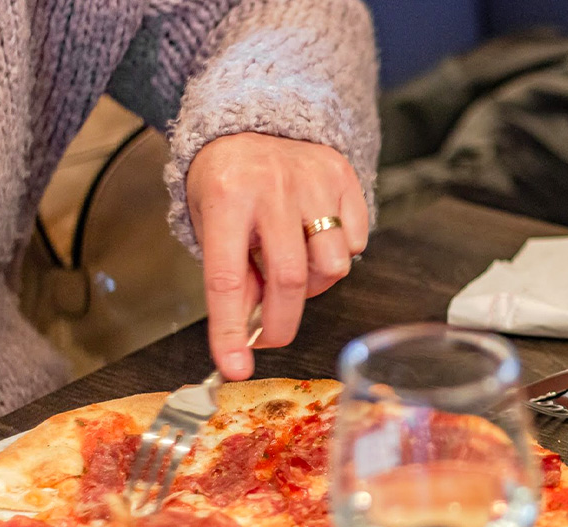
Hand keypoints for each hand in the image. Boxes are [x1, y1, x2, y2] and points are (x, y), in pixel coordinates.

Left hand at [186, 133, 368, 378]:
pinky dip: (339, 253)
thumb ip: (233, 273)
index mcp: (226, 197)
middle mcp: (273, 187)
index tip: (235, 367)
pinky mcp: (345, 178)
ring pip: (333, 266)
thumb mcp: (209, 222)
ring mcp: (314, 181)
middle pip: (291, 280)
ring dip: (315, 283)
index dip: (230, 330)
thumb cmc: (229, 180)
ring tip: (295, 264)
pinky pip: (357, 242)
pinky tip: (316, 235)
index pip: (228, 279)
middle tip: (270, 337)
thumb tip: (251, 326)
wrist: (257, 118)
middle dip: (281, 324)